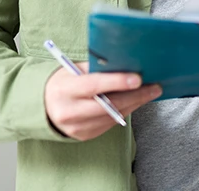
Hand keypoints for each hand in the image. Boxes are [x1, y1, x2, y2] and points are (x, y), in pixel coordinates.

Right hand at [44, 62, 161, 140]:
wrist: (44, 106)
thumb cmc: (63, 82)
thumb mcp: (73, 69)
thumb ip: (95, 67)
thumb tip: (124, 62)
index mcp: (65, 89)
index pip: (94, 85)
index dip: (117, 81)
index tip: (138, 78)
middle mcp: (69, 111)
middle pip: (108, 105)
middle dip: (135, 95)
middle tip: (155, 86)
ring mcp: (76, 127)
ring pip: (113, 115)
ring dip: (134, 103)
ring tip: (149, 92)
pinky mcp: (84, 135)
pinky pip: (110, 123)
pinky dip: (124, 111)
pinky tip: (134, 102)